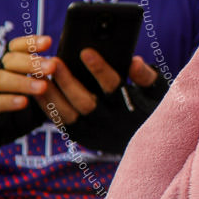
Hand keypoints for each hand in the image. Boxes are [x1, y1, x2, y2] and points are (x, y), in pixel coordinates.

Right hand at [0, 35, 53, 166]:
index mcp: (9, 66)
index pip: (17, 47)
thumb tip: (76, 70)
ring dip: (23, 81)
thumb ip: (50, 82)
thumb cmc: (15, 110)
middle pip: (9, 60)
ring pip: (0, 78)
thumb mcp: (36, 95)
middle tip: (52, 66)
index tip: (49, 41)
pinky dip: (7, 101)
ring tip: (43, 86)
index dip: (31, 42)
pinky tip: (22, 102)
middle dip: (32, 62)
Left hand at [51, 55, 169, 153]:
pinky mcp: (84, 138)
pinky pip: (61, 123)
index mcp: (131, 109)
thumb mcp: (160, 93)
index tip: (86, 51)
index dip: (100, 70)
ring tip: (40, 74)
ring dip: (52, 95)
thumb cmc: (154, 109)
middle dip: (68, 81)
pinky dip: (48, 107)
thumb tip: (134, 61)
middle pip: (85, 102)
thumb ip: (147, 77)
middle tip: (54, 61)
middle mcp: (111, 124)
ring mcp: (95, 133)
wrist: (151, 146)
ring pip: (68, 115)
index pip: (113, 88)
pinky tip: (39, 90)